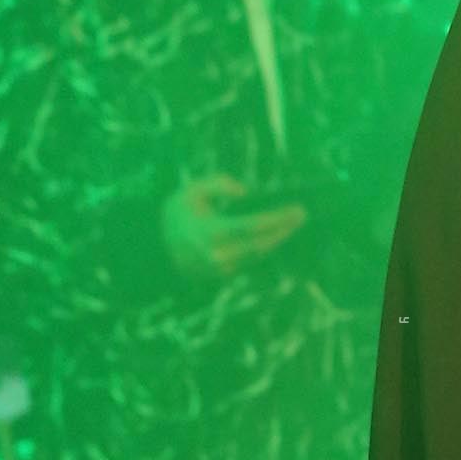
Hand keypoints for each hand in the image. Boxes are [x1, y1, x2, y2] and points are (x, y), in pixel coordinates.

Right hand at [161, 172, 307, 281]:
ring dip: (279, 238)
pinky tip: (279, 233)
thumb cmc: (179, 214)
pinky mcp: (225, 276)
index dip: (276, 219)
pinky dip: (266, 246)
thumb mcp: (191, 191)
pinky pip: (252, 259)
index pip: (251, 227)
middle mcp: (218, 255)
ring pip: (259, 254)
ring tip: (294, 222)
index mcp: (209, 233)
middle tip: (302, 215)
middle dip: (285, 229)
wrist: (158, 248)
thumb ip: (217, 183)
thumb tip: (244, 192)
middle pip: (261, 243)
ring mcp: (222, 269)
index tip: (295, 210)